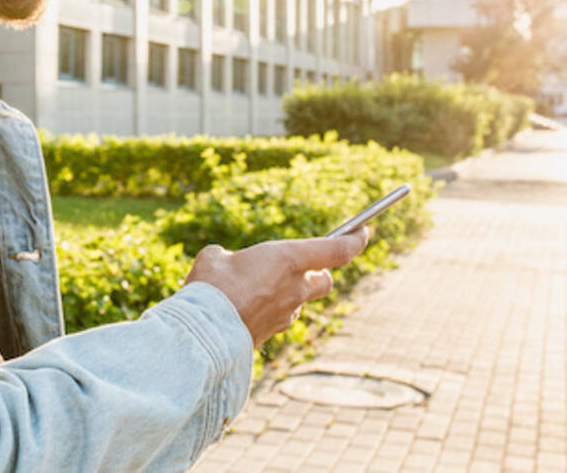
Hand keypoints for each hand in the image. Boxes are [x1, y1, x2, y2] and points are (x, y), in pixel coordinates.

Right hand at [183, 228, 369, 347]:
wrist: (203, 333)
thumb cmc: (210, 287)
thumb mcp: (215, 257)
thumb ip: (230, 257)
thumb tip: (227, 263)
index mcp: (288, 259)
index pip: (337, 250)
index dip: (354, 241)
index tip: (362, 233)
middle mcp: (295, 287)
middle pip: (324, 280)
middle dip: (316, 273)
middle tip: (297, 267)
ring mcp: (286, 313)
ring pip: (299, 301)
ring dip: (286, 293)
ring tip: (253, 288)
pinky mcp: (273, 333)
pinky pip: (279, 317)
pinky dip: (269, 310)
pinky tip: (243, 308)